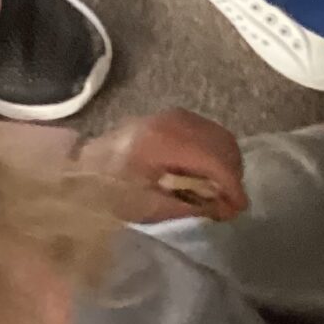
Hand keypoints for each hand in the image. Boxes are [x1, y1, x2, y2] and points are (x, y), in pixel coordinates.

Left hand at [77, 111, 247, 221]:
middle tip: (230, 203)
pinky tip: (208, 174)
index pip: (213, 159)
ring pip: (220, 136)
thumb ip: (194, 206)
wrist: (83, 168)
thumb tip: (228, 209)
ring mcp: (175, 115)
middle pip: (223, 144)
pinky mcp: (174, 116)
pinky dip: (216, 153)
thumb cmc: (112, 192)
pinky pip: (208, 132)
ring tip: (220, 191)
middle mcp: (174, 121)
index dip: (232, 185)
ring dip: (226, 164)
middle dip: (233, 175)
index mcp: (164, 142)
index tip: (240, 208)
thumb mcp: (151, 207)